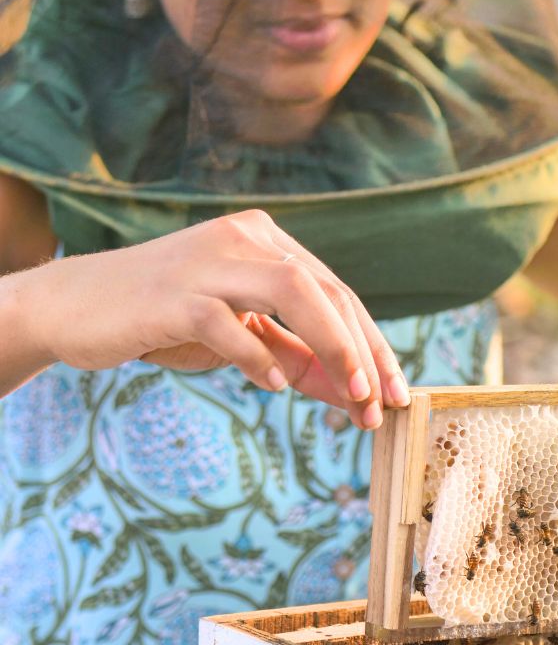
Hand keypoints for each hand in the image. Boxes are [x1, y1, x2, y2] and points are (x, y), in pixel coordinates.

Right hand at [4, 210, 409, 428]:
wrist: (76, 308)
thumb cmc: (164, 322)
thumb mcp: (240, 339)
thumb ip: (293, 356)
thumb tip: (353, 394)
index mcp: (263, 240)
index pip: (336, 291)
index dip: (372, 344)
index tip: (395, 394)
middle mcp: (242, 237)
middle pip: (326, 290)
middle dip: (364, 352)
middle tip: (382, 407)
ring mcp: (207, 260)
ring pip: (293, 289)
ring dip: (333, 347)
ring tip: (353, 398)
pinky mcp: (171, 293)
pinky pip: (227, 322)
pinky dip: (257, 356)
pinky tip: (275, 385)